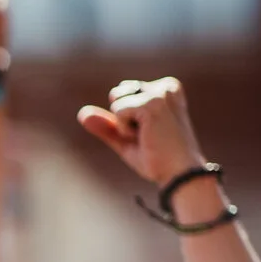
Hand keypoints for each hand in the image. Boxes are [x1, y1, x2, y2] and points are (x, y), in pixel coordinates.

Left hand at [77, 77, 207, 186]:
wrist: (178, 174)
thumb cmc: (157, 159)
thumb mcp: (126, 140)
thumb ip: (107, 126)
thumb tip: (81, 113)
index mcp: (166, 89)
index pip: (123, 95)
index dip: (127, 119)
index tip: (150, 132)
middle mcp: (165, 86)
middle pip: (117, 94)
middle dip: (123, 117)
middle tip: (147, 136)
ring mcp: (160, 93)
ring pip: (116, 101)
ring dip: (124, 123)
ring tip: (148, 136)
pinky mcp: (152, 103)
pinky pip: (118, 110)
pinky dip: (124, 128)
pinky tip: (145, 137)